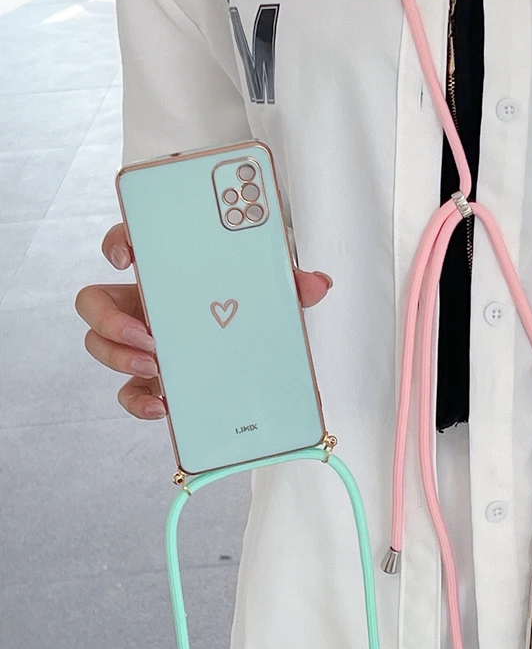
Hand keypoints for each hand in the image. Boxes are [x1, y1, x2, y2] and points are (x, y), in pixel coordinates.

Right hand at [75, 223, 332, 419]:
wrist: (258, 352)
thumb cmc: (252, 307)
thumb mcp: (271, 292)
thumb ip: (291, 284)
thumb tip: (318, 285)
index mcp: (170, 274)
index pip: (130, 243)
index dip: (117, 242)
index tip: (125, 256)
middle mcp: (147, 305)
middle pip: (96, 303)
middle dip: (110, 320)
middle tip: (149, 336)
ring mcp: (145, 343)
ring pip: (101, 347)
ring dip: (119, 358)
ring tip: (155, 368)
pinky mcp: (153, 380)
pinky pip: (129, 392)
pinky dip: (138, 402)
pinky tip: (163, 406)